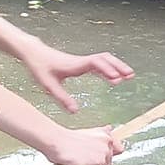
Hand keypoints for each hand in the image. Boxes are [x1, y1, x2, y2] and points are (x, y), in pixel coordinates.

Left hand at [16, 40, 135, 112]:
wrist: (34, 53)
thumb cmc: (40, 67)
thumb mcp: (49, 85)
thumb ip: (62, 99)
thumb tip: (75, 112)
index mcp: (75, 65)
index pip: (95, 63)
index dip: (107, 70)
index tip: (117, 79)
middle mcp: (81, 61)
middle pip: (104, 59)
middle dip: (118, 66)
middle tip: (131, 75)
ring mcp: (82, 61)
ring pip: (104, 60)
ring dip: (116, 66)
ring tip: (129, 75)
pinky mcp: (81, 63)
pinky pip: (98, 64)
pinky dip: (108, 69)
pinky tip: (114, 77)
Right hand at [43, 125, 123, 164]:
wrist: (57, 141)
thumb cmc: (66, 139)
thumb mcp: (86, 133)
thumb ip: (100, 137)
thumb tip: (110, 130)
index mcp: (105, 134)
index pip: (119, 149)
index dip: (107, 155)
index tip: (99, 156)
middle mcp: (107, 142)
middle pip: (108, 162)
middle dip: (95, 163)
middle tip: (82, 157)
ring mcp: (104, 153)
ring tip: (78, 159)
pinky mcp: (98, 163)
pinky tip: (77, 164)